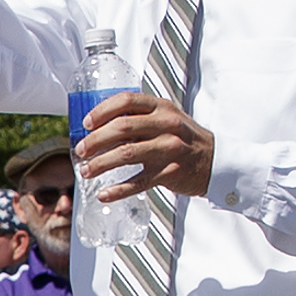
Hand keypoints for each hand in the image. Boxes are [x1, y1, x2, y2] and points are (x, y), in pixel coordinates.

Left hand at [78, 89, 214, 202]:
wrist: (215, 161)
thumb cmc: (183, 139)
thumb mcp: (166, 119)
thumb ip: (140, 118)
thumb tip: (97, 127)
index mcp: (162, 108)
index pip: (126, 101)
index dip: (101, 111)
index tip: (86, 124)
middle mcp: (166, 125)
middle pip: (122, 128)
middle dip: (95, 141)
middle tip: (80, 151)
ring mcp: (169, 149)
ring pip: (126, 154)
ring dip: (100, 164)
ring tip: (86, 171)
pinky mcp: (170, 172)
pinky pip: (138, 182)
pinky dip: (117, 190)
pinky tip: (103, 194)